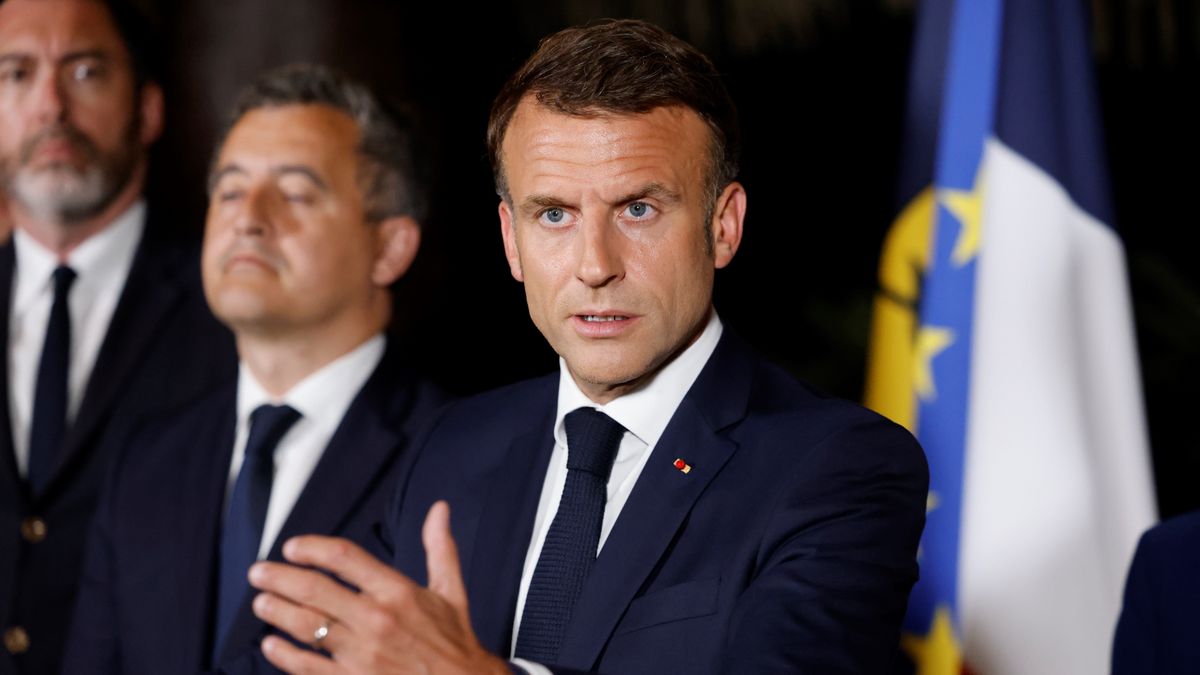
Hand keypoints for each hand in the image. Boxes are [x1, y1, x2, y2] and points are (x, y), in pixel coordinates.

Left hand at [248, 501, 510, 673]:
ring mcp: (361, 653)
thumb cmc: (453, 641)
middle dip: (279, 578)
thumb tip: (439, 509)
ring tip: (260, 603)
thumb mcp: (451, 591)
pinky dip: (284, 655)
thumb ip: (440, 547)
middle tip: (259, 573)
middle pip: (314, 590)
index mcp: (397, 591)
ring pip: (305, 626)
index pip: (343, 557)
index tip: (293, 547)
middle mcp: (376, 619)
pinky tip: (271, 645)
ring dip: (276, 612)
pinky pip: (308, 666)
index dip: (311, 548)